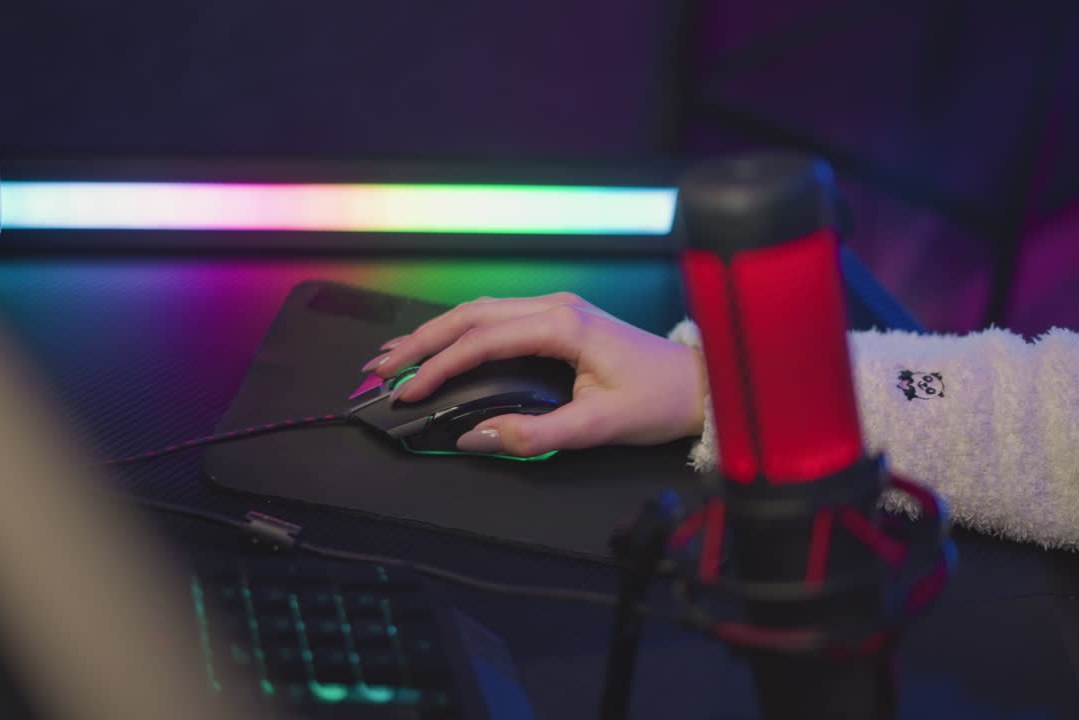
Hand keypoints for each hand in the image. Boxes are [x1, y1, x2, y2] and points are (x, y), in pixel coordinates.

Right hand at [363, 293, 706, 457]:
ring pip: (479, 313)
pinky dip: (461, 333)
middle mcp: (554, 308)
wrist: (699, 385)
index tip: (408, 392)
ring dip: (435, 334)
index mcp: (562, 325)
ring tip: (395, 356)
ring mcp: (555, 310)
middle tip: (380, 369)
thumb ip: (535, 435)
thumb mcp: (598, 427)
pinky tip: (440, 346)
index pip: (482, 341)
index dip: (438, 367)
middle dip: (420, 342)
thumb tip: (477, 438)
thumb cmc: (658, 400)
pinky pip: (496, 319)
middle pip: (470, 316)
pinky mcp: (558, 321)